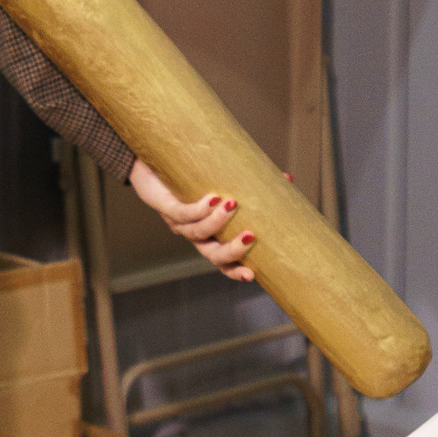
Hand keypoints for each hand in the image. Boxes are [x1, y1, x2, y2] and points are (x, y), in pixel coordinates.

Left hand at [128, 160, 255, 282]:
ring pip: (197, 232)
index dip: (235, 271)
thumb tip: (288, 178)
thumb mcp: (223, 184)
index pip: (222, 261)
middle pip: (212, 254)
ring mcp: (177, 222)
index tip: (252, 275)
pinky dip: (199, 208)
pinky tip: (213, 199)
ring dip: (217, 222)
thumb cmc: (191, 176)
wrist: (149, 161)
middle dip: (232, 250)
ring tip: (233, 204)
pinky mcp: (164, 206)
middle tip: (250, 236)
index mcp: (207, 235)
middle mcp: (192, 234)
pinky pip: (181, 212)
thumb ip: (251, 186)